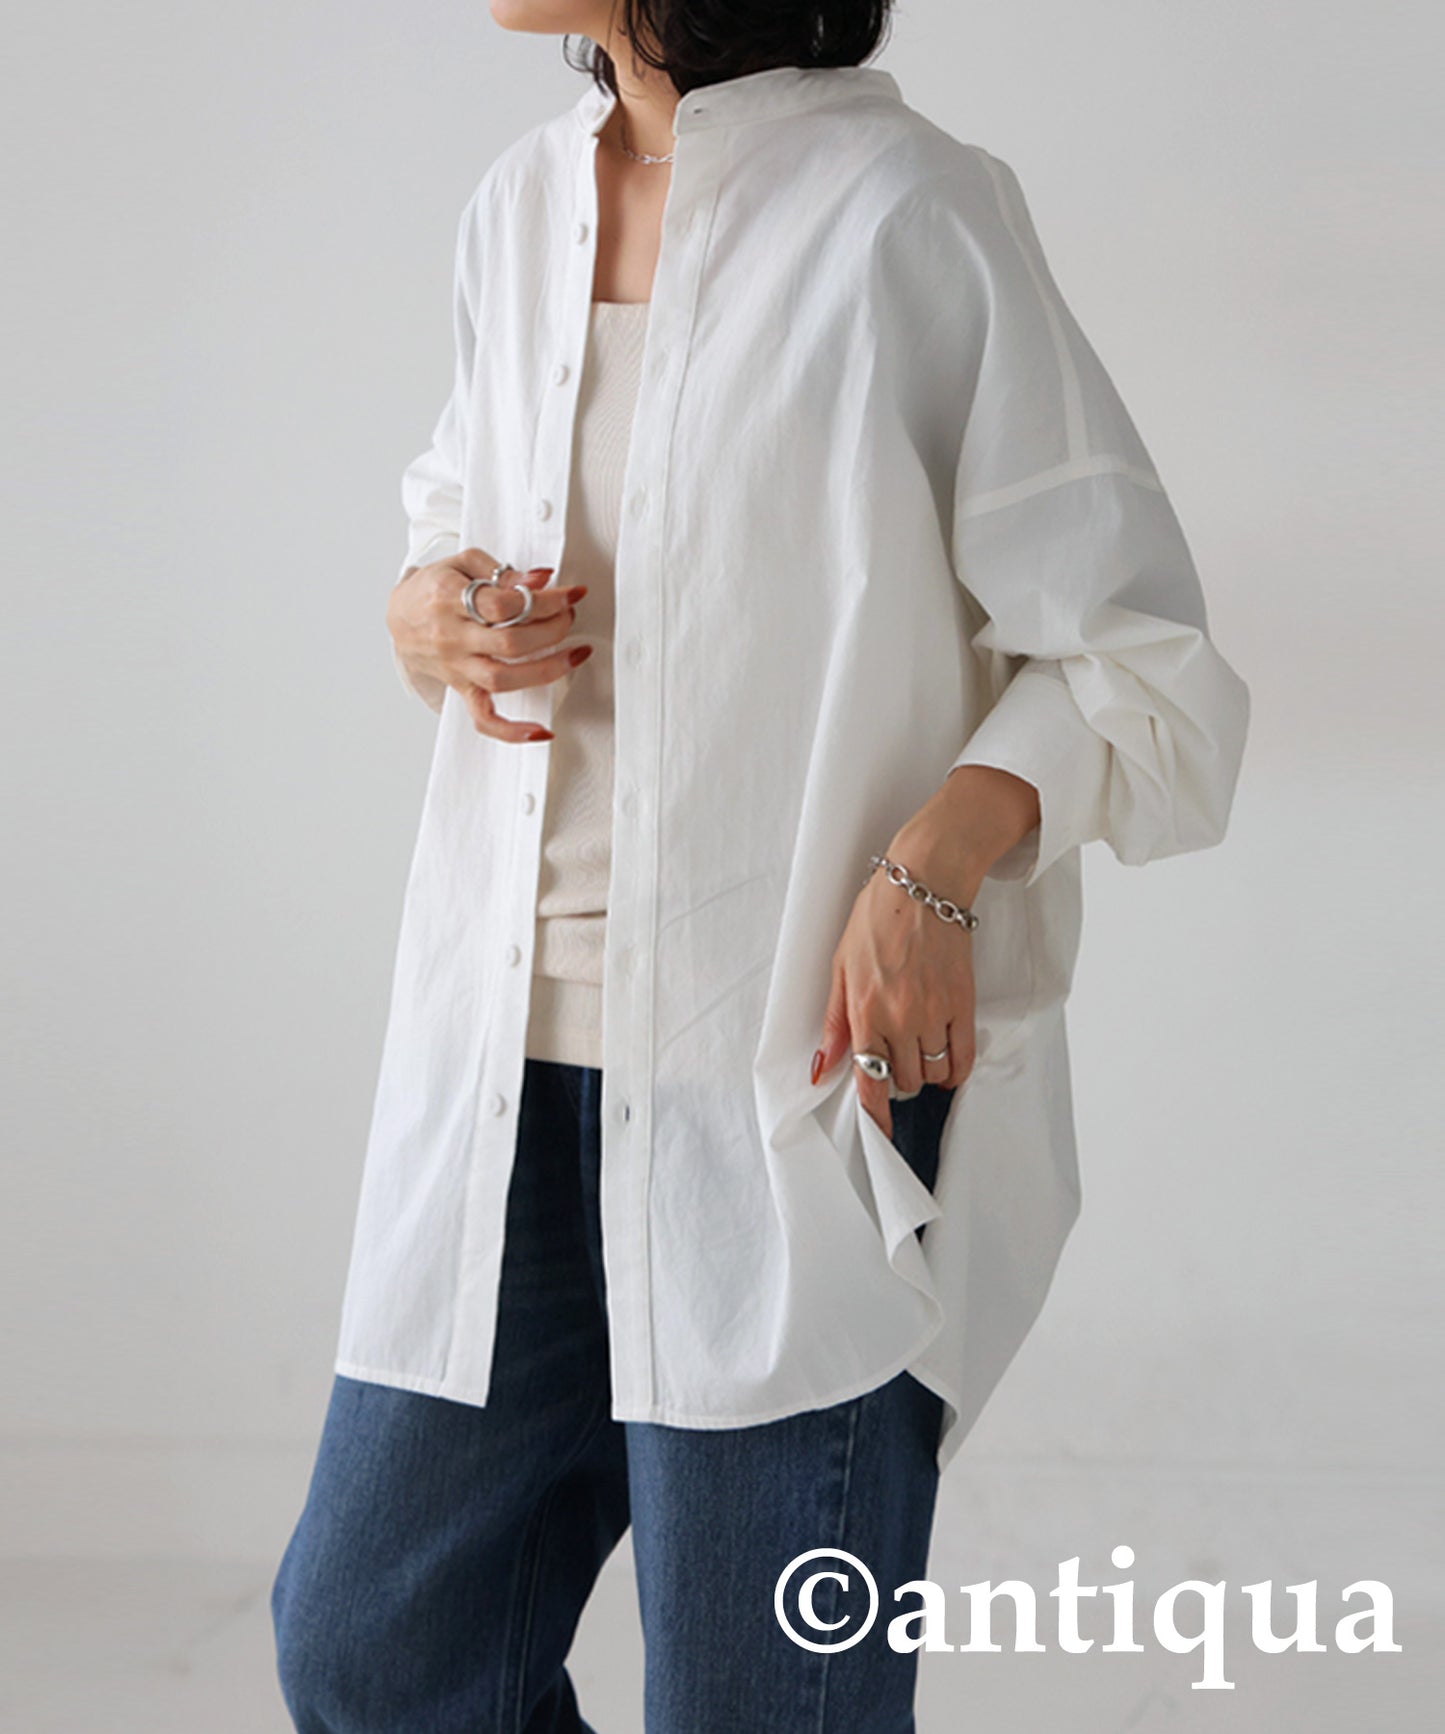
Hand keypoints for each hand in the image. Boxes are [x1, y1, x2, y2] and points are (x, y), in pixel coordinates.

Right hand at [387, 548, 590, 741]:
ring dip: (547, 669)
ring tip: (575, 655)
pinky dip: (512, 731)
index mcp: (448, 598)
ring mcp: (456, 667)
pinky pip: (484, 718)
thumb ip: (502, 571)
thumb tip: (541, 579)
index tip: (571, 594)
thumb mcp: (463, 563)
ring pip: (503, 678)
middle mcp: (451, 637)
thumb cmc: (432, 589)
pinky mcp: (461, 688)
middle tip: (568, 616)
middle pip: (510, 642)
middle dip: (552, 629)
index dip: (545, 600)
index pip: (504, 604)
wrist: (399, 615)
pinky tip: (540, 732)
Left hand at [811, 859, 978, 1141]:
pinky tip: (948, 1063)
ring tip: (919, 1049)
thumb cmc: (876, 918)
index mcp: (864, 1009)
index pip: (869, 1078)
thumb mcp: (840, 966)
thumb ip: (834, 1022)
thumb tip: (821, 1068)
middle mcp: (899, 1017)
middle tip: (895, 1057)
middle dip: (898, 1079)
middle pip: (904, 1080)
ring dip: (926, 1072)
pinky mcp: (963, 1003)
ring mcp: (934, 1012)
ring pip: (934, 1073)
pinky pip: (964, 1056)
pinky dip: (957, 1069)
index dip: (875, 1115)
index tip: (880, 1133)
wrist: (925, 884)